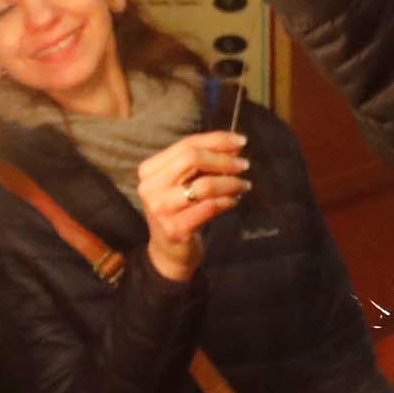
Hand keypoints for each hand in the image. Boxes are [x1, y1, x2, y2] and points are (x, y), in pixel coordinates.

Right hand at [136, 130, 249, 280]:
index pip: (186, 145)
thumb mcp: (185, 182)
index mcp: (149, 170)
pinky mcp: (175, 229)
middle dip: (224, 159)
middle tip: (244, 165)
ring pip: (204, 184)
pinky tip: (233, 201)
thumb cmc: (180, 211)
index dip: (216, 140)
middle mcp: (150, 188)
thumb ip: (203, 162)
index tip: (241, 141)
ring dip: (230, 182)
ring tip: (243, 185)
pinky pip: (209, 207)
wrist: (169, 252)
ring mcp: (161, 209)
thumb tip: (234, 145)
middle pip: (192, 158)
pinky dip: (226, 201)